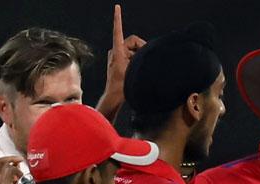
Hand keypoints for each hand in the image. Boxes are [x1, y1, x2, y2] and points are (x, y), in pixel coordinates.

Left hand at [95, 4, 145, 120]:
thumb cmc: (121, 87)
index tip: (117, 7)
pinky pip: (130, 56)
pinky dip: (135, 60)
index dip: (118, 18)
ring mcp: (116, 56)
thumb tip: (147, 51)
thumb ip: (140, 59)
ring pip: (132, 50)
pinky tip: (136, 70)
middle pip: (132, 41)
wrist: (113, 98)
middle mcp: (115, 51)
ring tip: (137, 70)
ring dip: (138, 57)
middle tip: (145, 59)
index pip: (118, 30)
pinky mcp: (118, 62)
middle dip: (141, 48)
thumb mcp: (133, 71)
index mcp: (117, 51)